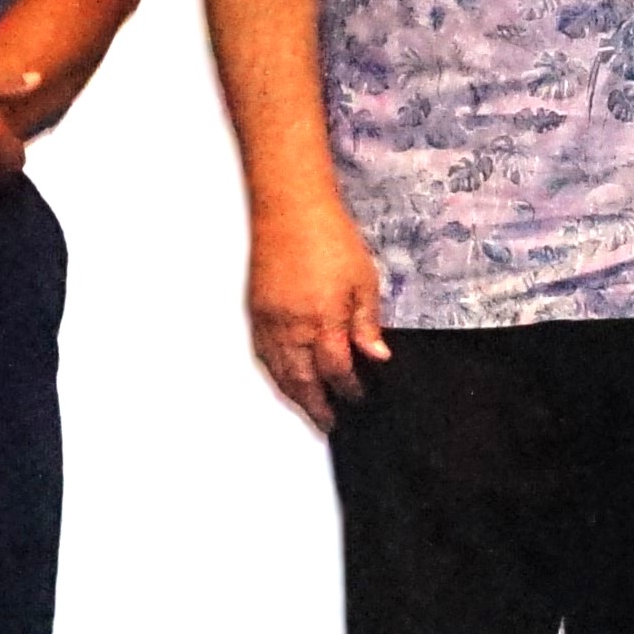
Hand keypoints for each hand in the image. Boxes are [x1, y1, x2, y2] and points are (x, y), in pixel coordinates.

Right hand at [247, 197, 392, 424]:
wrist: (290, 210)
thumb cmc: (329, 237)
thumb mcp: (364, 280)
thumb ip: (367, 323)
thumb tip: (377, 356)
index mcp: (324, 319)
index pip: (337, 370)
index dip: (349, 389)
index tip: (359, 397)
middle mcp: (293, 327)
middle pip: (303, 381)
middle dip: (318, 406)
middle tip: (330, 423)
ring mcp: (271, 321)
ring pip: (280, 373)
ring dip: (295, 396)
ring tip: (310, 410)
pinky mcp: (257, 312)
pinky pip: (264, 355)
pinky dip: (276, 374)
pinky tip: (286, 380)